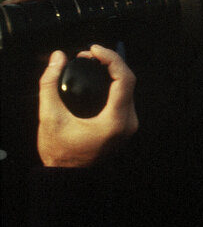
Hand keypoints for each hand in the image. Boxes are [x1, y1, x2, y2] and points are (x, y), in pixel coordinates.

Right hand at [38, 45, 138, 166]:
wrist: (68, 177)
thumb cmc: (59, 151)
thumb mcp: (49, 117)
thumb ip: (49, 84)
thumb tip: (58, 57)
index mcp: (116, 121)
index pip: (124, 79)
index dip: (111, 58)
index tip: (93, 49)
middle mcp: (129, 122)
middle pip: (128, 81)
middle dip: (110, 62)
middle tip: (88, 54)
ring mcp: (130, 125)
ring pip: (128, 88)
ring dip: (113, 71)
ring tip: (91, 62)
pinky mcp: (126, 125)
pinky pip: (125, 97)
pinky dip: (113, 83)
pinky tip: (98, 76)